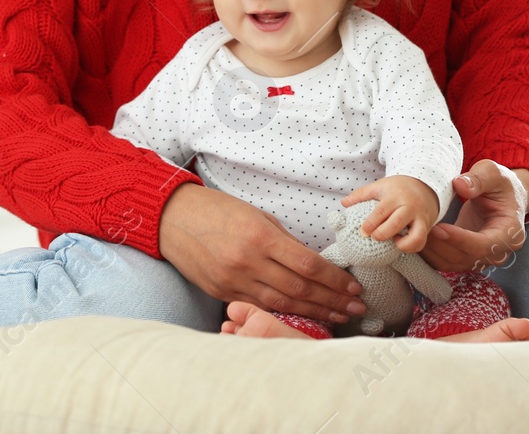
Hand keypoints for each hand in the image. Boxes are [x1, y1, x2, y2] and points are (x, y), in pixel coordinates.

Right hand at [158, 183, 368, 323]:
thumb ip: (283, 241)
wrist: (172, 218)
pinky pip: (259, 307)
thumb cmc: (216, 210)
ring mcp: (233, 281)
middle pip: (300, 289)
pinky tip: (303, 318)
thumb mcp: (255, 215)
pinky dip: (284, 314)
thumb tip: (313, 264)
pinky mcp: (222, 293)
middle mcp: (248, 262)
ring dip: (315, 312)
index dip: (335, 280)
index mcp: (260, 237)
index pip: (308, 265)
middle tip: (356, 309)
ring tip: (338, 317)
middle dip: (333, 301)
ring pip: (283, 304)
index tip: (354, 288)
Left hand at [339, 175, 438, 253]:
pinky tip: (400, 243)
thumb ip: (361, 194)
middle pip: (397, 223)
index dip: (370, 224)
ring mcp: (420, 218)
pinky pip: (420, 242)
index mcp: (395, 196)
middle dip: (382, 234)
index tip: (362, 232)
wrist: (425, 186)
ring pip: (416, 237)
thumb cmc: (397, 188)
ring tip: (392, 242)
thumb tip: (343, 203)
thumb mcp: (379, 186)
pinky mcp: (427, 227)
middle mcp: (409, 207)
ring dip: (402, 245)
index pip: (381, 211)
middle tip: (374, 237)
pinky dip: (410, 247)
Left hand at [420, 159, 528, 272]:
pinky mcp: (467, 257)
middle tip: (418, 230)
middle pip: (466, 258)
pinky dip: (429, 254)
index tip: (438, 228)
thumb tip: (460, 185)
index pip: (484, 245)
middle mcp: (498, 252)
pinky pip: (446, 262)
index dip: (460, 239)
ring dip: (431, 251)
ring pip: (453, 263)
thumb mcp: (493, 173)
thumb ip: (479, 178)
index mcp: (510, 233)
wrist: (504, 197)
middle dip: (440, 246)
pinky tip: (415, 238)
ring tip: (412, 233)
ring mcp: (481, 258)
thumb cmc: (500, 184)